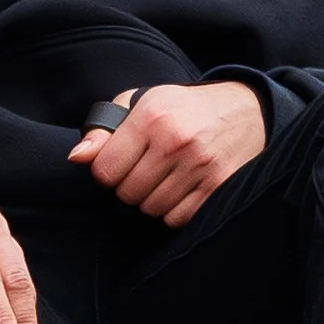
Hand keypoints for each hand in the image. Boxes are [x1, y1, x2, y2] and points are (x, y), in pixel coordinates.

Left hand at [67, 81, 266, 227]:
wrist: (246, 110)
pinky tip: (184, 189)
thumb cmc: (184, 109)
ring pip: (151, 209)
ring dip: (153, 200)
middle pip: (127, 194)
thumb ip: (104, 130)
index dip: (107, 172)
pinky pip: (177, 218)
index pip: (104, 170)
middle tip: (147, 170)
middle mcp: (176, 140)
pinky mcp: (219, 186)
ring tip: (167, 178)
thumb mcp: (142, 104)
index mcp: (152, 116)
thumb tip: (76, 158)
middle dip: (131, 187)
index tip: (120, 164)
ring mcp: (200, 165)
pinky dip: (175, 210)